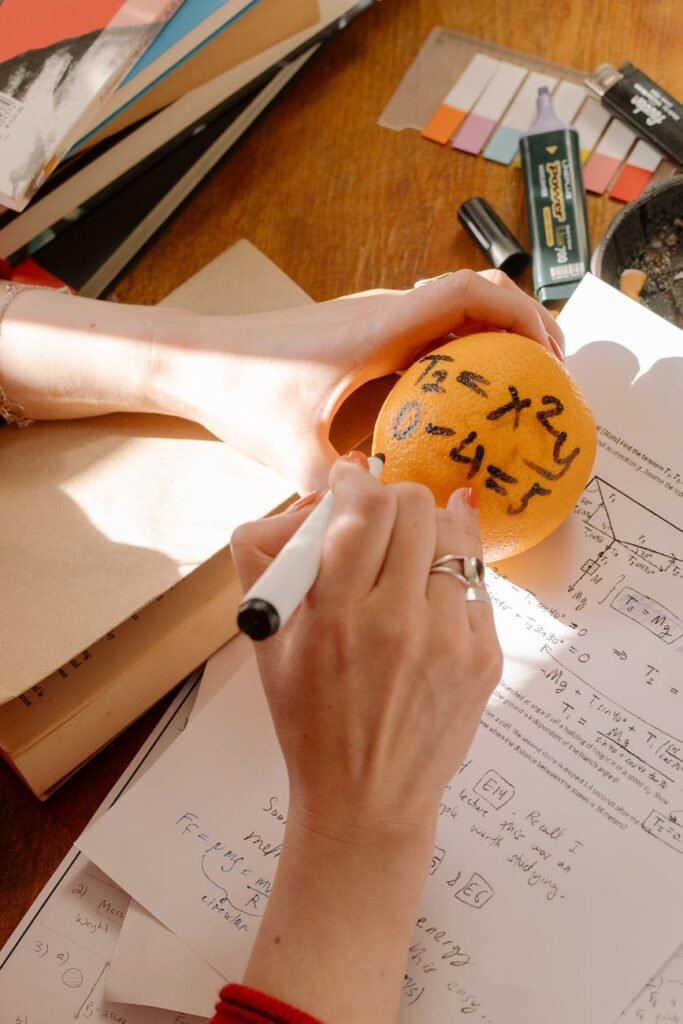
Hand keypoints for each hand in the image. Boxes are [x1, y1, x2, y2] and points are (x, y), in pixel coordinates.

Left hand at [170, 269, 562, 493]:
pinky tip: (463, 395)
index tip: (550, 353)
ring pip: (452, 308)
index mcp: (377, 328)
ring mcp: (371, 318)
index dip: (521, 315)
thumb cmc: (240, 391)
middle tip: (550, 374)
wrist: (196, 359)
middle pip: (474, 294)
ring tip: (519, 383)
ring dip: (492, 334)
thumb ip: (343, 492)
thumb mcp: (293, 451)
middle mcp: (381, 313)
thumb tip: (389, 524)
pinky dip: (459, 348)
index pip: (469, 294)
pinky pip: (426, 328)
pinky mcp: (360, 331)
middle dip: (522, 325)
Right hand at [231, 452, 502, 840]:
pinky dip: (450, 571)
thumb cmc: (310, 720)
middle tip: (377, 519)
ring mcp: (451, 641)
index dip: (356, 480)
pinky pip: (476, 578)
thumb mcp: (267, 642)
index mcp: (336, 618)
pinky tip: (429, 591)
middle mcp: (398, 624)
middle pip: (414, 507)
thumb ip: (272, 558)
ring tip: (406, 553)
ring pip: (454, 533)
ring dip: (425, 529)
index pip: (363, 508)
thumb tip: (319, 498)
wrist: (366, 799)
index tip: (350, 480)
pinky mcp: (484, 656)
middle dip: (391, 499)